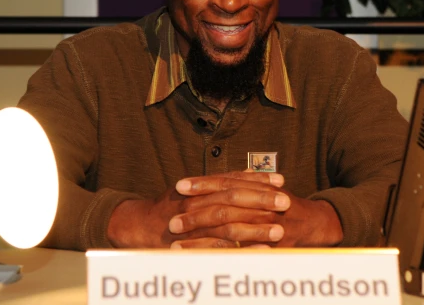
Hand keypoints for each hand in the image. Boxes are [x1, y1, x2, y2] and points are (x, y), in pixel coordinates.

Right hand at [106, 171, 287, 247]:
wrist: (137, 225)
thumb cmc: (169, 208)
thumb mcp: (193, 190)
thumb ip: (218, 184)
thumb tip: (247, 174)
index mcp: (200, 187)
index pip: (233, 179)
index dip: (257, 179)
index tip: (280, 179)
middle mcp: (196, 200)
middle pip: (234, 196)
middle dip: (261, 198)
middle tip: (286, 201)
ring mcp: (192, 221)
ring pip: (228, 221)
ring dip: (256, 226)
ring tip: (280, 229)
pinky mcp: (190, 243)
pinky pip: (219, 245)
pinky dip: (241, 247)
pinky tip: (261, 250)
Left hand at [172, 178, 343, 247]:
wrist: (319, 223)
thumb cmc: (290, 207)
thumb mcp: (270, 190)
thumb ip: (251, 184)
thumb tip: (234, 175)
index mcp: (259, 189)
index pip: (227, 183)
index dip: (203, 183)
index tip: (180, 185)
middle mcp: (264, 205)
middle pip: (224, 207)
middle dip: (196, 212)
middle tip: (171, 218)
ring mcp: (267, 227)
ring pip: (228, 231)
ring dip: (200, 237)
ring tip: (176, 241)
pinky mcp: (270, 248)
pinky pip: (239, 254)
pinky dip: (216, 256)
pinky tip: (197, 260)